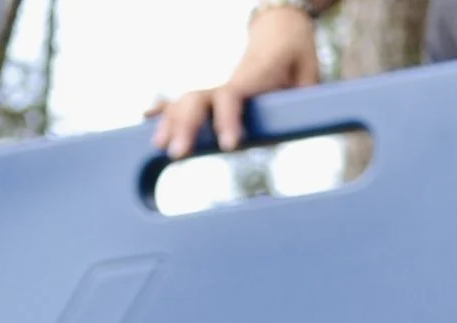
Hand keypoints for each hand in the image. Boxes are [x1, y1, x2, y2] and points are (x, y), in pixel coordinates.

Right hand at [148, 4, 323, 158]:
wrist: (280, 34)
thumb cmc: (297, 58)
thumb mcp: (309, 77)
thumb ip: (307, 101)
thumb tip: (307, 123)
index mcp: (252, 80)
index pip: (233, 98)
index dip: (228, 120)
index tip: (229, 146)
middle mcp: (228, 84)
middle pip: (198, 102)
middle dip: (186, 127)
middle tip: (178, 154)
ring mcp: (216, 90)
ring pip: (186, 104)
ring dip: (170, 124)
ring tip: (158, 147)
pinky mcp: (212, 97)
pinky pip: (183, 103)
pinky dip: (165, 111)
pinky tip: (146, 118)